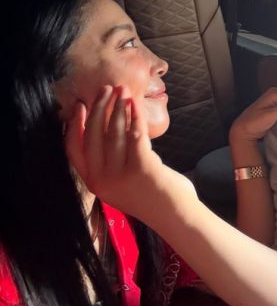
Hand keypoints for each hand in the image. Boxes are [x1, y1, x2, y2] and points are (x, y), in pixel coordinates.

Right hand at [65, 85, 193, 216]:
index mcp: (93, 183)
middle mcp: (102, 180)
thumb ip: (110, 159)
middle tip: (106, 89)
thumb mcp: (120, 181)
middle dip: (99, 107)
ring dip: (118, 107)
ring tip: (123, 91)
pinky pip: (135, 134)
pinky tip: (136, 104)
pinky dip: (136, 115)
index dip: (74, 125)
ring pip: (114, 132)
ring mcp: (120, 175)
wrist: (174, 215)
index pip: (73, 150)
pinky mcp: (141, 168)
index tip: (79, 105)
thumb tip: (107, 122)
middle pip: (93, 135)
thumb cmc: (149, 194)